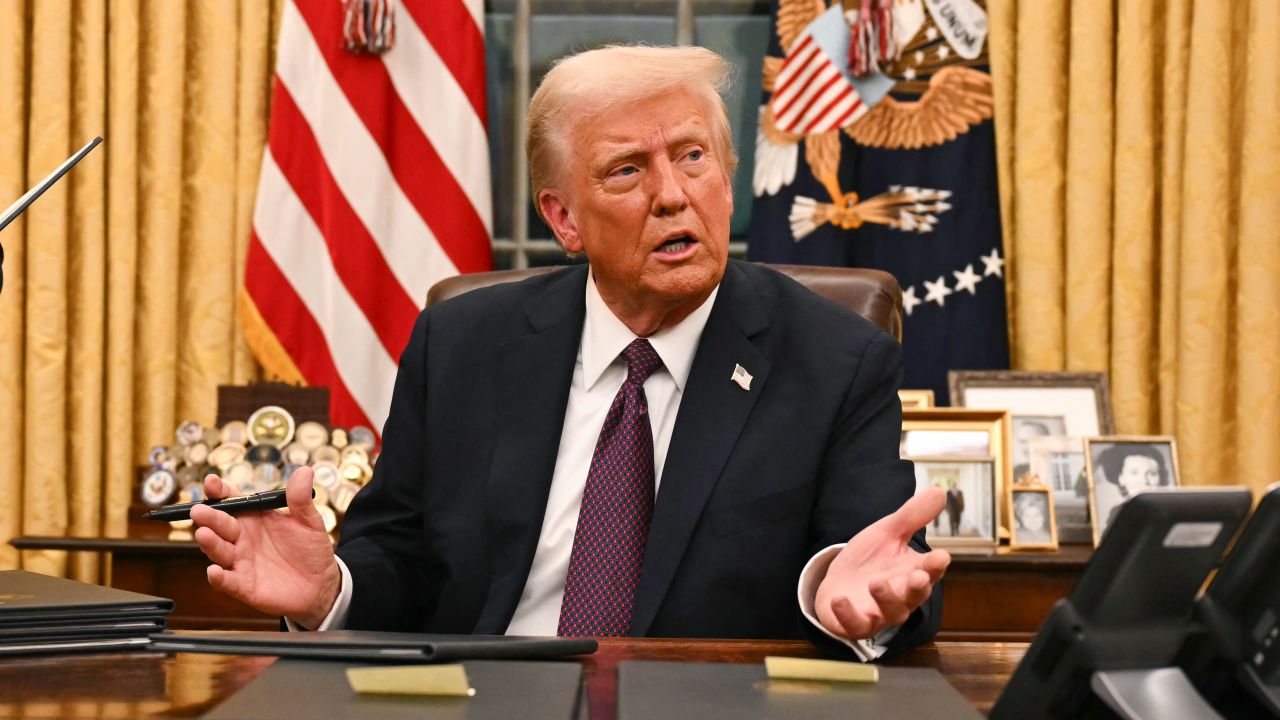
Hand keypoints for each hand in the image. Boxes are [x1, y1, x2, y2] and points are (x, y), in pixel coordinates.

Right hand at [191, 466, 341, 628]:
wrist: (320, 584)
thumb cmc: (310, 550)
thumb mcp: (309, 521)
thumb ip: (301, 499)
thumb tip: (305, 471)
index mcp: (255, 518)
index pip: (232, 501)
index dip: (220, 491)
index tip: (211, 482)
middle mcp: (242, 538)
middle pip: (221, 525)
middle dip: (209, 517)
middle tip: (199, 510)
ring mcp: (241, 561)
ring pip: (219, 551)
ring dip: (210, 543)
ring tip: (204, 534)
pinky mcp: (244, 585)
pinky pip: (228, 581)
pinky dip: (219, 578)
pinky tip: (214, 572)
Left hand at [814, 487, 950, 639]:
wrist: (840, 581)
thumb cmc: (871, 559)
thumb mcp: (887, 533)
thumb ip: (911, 516)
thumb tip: (938, 491)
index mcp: (913, 572)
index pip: (930, 570)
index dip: (936, 565)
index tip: (941, 556)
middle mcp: (902, 596)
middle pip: (916, 595)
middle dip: (918, 587)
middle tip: (918, 576)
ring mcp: (880, 612)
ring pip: (891, 612)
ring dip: (886, 598)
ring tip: (876, 582)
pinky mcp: (857, 624)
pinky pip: (856, 625)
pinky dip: (849, 615)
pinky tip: (839, 600)